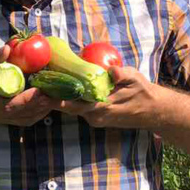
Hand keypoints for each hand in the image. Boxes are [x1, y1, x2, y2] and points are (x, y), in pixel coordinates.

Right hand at [0, 45, 56, 126]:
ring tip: (58, 92)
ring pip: (29, 117)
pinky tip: (49, 99)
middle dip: (43, 102)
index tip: (42, 89)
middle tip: (59, 89)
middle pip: (25, 113)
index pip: (11, 105)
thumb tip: (8, 49)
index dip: (28, 99)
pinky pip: (28, 118)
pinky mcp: (8, 118)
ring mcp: (4, 119)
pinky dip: (40, 111)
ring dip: (44, 107)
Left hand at [53, 64, 168, 129]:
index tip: (42, 92)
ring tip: (44, 82)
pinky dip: (70, 98)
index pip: (73, 104)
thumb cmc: (144, 93)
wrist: (153, 111)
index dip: (57, 99)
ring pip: (72, 107)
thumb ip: (123, 75)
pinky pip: (78, 107)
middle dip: (52, 96)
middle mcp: (94, 116)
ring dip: (60, 96)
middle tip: (37, 83)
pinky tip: (62, 85)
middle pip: (67, 106)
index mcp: (101, 108)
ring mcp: (94, 118)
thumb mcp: (136, 79)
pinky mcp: (95, 116)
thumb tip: (113, 71)